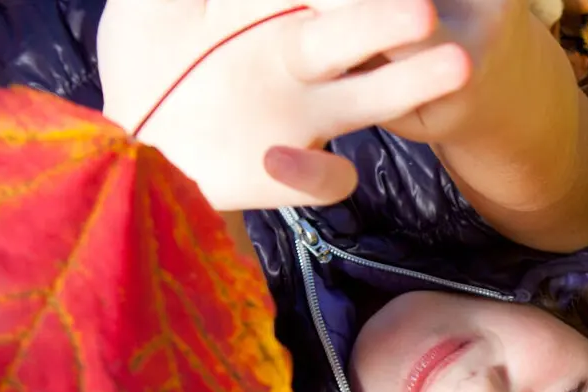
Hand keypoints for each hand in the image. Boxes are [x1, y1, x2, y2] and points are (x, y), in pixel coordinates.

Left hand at [96, 0, 473, 208]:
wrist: (130, 142)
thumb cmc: (144, 59)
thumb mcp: (144, 8)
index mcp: (270, 10)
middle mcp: (299, 58)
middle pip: (357, 29)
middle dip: (389, 18)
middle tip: (421, 10)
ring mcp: (303, 117)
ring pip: (372, 96)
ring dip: (413, 82)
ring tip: (458, 65)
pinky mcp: (290, 173)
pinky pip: (328, 179)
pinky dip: (313, 172)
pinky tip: (275, 156)